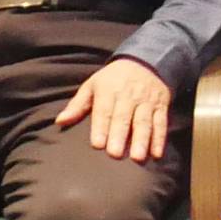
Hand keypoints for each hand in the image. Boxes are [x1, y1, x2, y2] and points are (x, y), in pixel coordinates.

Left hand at [53, 56, 175, 163]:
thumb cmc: (112, 79)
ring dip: (142, 140)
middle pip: (124, 117)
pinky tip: (156, 154)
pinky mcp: (161, 105)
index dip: (101, 127)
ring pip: (144, 121)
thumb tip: (59, 121)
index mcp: (108, 90)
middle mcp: (128, 95)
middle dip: (120, 135)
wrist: (145, 61)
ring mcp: (146, 101)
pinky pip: (161, 122)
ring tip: (137, 158)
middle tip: (115, 155)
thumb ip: (77, 105)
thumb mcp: (92, 85)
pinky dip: (160, 138)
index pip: (104, 110)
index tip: (97, 144)